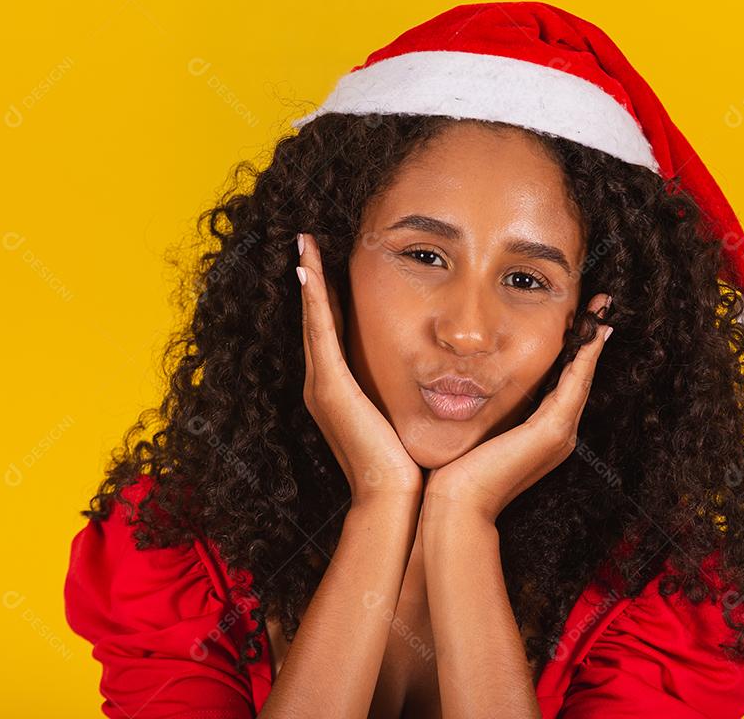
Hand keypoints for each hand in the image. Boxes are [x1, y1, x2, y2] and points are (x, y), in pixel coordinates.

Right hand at [297, 232, 422, 503]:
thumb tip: (437, 379)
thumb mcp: (406, 420)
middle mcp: (325, 386)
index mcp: (341, 393)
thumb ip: (410, 396)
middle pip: (317, 321)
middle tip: (307, 242)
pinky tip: (310, 271)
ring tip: (305, 245)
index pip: (333, 333)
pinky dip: (313, 302)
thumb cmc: (406, 466)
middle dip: (312, 280)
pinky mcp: (331, 389)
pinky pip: (320, 334)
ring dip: (309, 280)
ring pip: (314, 321)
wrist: (393, 501)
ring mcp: (323, 387)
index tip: (327, 265)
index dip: (327, 299)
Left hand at [423, 293, 613, 522]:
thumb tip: (472, 385)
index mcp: (543, 435)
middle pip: (581, 378)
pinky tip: (590, 336)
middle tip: (601, 305)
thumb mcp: (477, 432)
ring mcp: (559, 435)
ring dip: (593, 343)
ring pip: (583, 379)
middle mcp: (559, 435)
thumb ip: (487, 411)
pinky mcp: (551, 433)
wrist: (457, 506)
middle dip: (591, 341)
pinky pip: (574, 387)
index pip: (564, 384)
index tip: (581, 321)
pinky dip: (584, 360)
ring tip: (601, 312)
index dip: (576, 352)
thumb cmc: (458, 473)